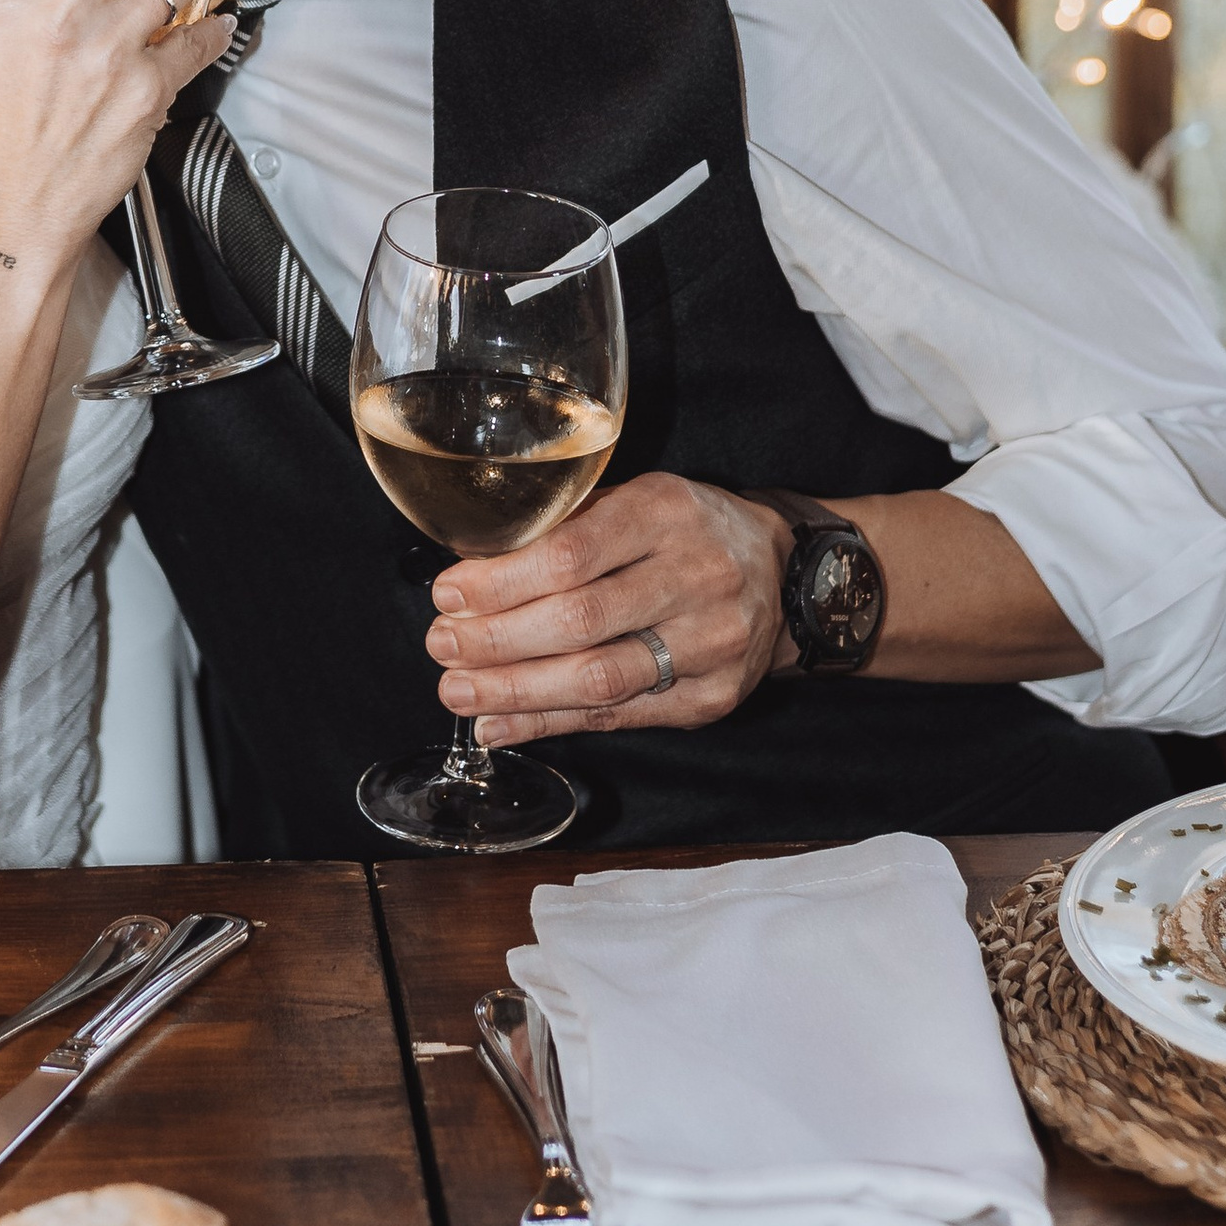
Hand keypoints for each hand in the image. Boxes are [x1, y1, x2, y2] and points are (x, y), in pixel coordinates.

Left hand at [423, 472, 794, 745]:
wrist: (785, 574)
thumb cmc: (686, 531)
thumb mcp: (636, 500)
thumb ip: (566, 529)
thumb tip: (470, 572)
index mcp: (666, 511)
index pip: (572, 553)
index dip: (502, 581)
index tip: (449, 594)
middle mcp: (697, 576)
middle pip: (581, 620)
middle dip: (497, 641)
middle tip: (441, 647)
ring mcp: (712, 642)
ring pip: (600, 679)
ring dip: (517, 692)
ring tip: (458, 693)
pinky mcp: (713, 697)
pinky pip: (620, 719)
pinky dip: (552, 725)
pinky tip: (501, 725)